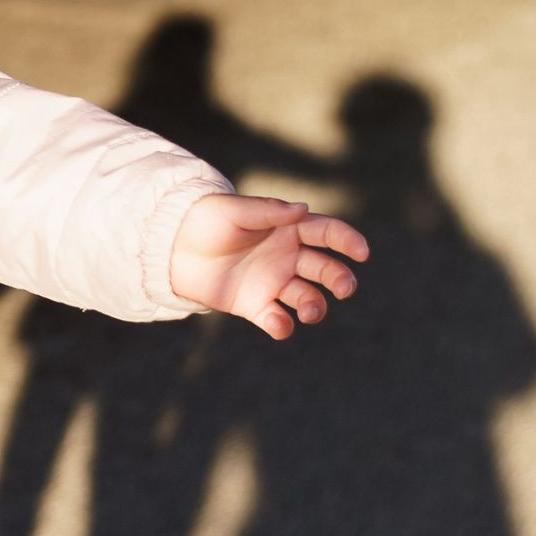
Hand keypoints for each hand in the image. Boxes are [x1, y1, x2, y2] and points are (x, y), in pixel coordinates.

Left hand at [169, 193, 368, 338]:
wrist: (172, 247)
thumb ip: (267, 211)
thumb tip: (303, 209)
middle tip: (345, 289)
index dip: (348, 241)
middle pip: (326, 269)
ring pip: (308, 298)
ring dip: (316, 306)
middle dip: (340, 279)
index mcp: (287, 228)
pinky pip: (277, 320)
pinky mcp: (256, 305)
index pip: (327, 233)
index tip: (363, 253)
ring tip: (309, 311)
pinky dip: (282, 326)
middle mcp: (287, 257)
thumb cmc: (206, 220)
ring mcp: (274, 282)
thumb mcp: (234, 210)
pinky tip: (279, 323)